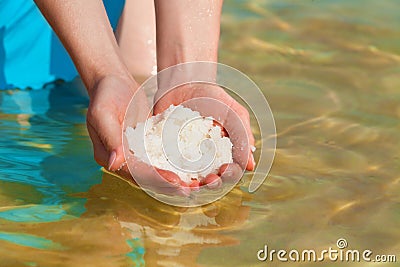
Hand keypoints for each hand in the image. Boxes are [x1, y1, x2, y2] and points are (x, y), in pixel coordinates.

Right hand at [87, 75, 193, 195]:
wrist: (112, 82)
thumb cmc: (104, 94)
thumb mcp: (102, 113)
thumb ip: (109, 137)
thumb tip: (115, 163)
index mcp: (108, 156)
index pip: (133, 173)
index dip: (155, 179)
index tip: (175, 182)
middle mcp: (121, 160)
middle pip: (146, 177)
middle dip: (168, 185)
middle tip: (190, 189)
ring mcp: (133, 154)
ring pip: (154, 172)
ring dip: (173, 179)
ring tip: (193, 184)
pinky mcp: (145, 146)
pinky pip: (160, 158)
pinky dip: (173, 165)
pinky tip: (190, 168)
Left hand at [153, 84, 255, 187]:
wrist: (184, 83)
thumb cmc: (213, 98)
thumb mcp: (233, 114)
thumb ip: (243, 136)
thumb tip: (250, 166)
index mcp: (225, 152)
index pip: (231, 170)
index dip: (230, 175)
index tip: (225, 170)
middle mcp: (207, 159)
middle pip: (212, 179)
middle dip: (213, 184)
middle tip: (209, 181)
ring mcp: (186, 158)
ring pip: (191, 179)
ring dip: (193, 186)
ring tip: (191, 185)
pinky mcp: (167, 154)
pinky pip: (169, 169)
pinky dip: (171, 176)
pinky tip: (172, 176)